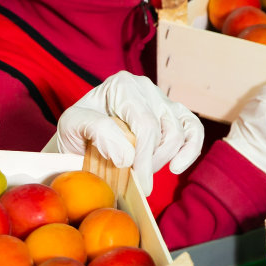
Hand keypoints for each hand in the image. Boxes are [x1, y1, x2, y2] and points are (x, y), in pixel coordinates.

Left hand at [45, 71, 204, 196]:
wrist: (78, 136)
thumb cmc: (76, 130)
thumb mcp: (72, 126)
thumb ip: (97, 131)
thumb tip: (127, 155)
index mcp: (122, 85)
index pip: (145, 124)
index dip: (145, 156)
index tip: (138, 181)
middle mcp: (145, 87)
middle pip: (165, 131)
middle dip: (151, 161)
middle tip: (132, 177)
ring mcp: (161, 99)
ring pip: (179, 134)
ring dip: (164, 159)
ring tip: (143, 171)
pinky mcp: (173, 113)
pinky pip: (193, 129)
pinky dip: (190, 149)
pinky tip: (176, 167)